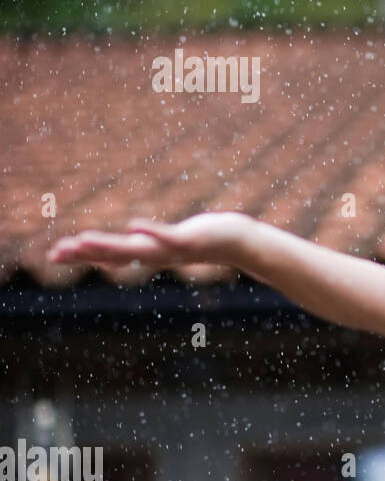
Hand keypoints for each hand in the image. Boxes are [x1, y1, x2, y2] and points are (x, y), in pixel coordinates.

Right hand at [46, 211, 253, 270]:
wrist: (234, 242)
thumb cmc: (199, 239)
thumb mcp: (166, 243)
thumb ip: (144, 244)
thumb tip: (126, 244)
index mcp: (147, 254)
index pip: (108, 255)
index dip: (81, 255)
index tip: (53, 254)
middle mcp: (155, 255)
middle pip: (114, 255)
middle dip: (84, 253)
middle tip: (56, 252)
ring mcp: (171, 249)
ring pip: (135, 249)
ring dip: (109, 245)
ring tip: (82, 239)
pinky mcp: (188, 240)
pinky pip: (166, 235)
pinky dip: (150, 231)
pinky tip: (133, 225)